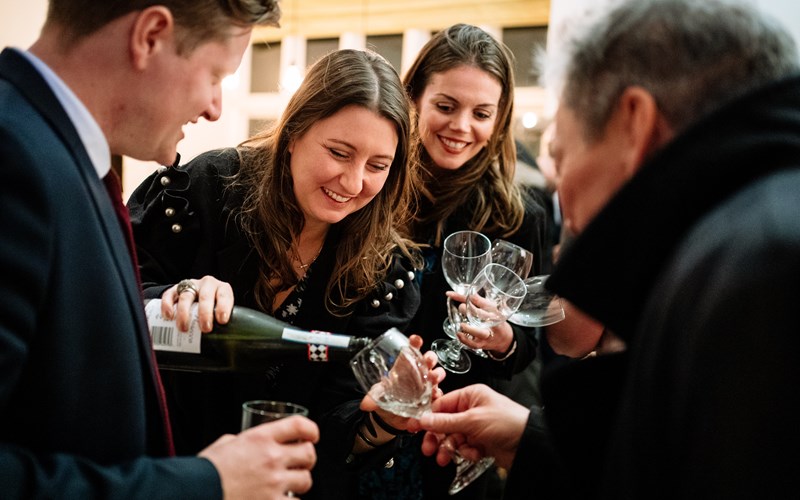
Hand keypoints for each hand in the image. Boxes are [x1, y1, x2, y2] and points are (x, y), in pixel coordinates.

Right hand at [160, 275, 233, 331]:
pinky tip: (168, 316)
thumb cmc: (213, 309)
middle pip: (205, 296)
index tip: (222, 321)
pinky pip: (169, 294)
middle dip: (205, 313)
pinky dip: (167, 305)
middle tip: (205, 329)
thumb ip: (223, 325)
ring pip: (186, 296)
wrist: (197, 298)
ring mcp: (191, 285)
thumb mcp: (221, 313)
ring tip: (184, 328)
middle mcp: (207, 285)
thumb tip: (227, 346)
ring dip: (184, 313)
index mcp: (222, 289)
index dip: (223, 307)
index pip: (224, 295)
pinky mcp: (175, 289)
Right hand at [199, 415, 318, 498]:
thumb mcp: (224, 444)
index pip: (299, 425)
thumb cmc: (205, 471)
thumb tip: (243, 443)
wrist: (195, 491)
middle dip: (307, 459)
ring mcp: (274, 482)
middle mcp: (271, 457)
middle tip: (301, 463)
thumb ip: (241, 441)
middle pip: (308, 453)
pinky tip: (280, 499)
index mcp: (260, 438)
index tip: (312, 435)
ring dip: (300, 482)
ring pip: (306, 480)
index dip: (311, 430)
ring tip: (289, 485)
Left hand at [359, 334, 445, 432]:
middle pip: (428, 359)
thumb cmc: (386, 399)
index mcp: (405, 366)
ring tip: (433, 379)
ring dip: (437, 375)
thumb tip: (365, 404)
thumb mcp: (378, 396)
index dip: (415, 342)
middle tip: (428, 360)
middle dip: (430, 358)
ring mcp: (426, 384)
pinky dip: (438, 393)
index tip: (415, 339)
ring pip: (437, 374)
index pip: (411, 349)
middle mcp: (418, 372)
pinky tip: (435, 395)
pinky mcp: (431, 397)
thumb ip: (372, 398)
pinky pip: (439, 393)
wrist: (391, 419)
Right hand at [412, 384, 528, 468]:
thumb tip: (424, 419)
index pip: (442, 404)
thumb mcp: (473, 420)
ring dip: (449, 448)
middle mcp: (473, 409)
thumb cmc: (508, 422)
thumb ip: (446, 421)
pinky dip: (466, 452)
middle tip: (428, 449)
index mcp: (471, 396)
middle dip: (437, 437)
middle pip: (446, 423)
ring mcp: (478, 426)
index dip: (428, 417)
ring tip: (445, 458)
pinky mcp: (483, 441)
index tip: (416, 428)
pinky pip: (465, 447)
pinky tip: (474, 453)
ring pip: (454, 437)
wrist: (529, 444)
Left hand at [446, 291, 514, 354]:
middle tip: (462, 307)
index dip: (464, 296)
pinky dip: (465, 340)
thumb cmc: (494, 319)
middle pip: (483, 315)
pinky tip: (459, 334)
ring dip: (470, 329)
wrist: (504, 338)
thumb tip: (461, 291)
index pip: (479, 301)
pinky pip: (474, 344)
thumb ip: (476, 300)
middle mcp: (492, 322)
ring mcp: (487, 334)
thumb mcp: (489, 307)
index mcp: (494, 309)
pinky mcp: (482, 343)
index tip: (450, 294)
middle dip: (471, 311)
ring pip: (480, 333)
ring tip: (462, 325)